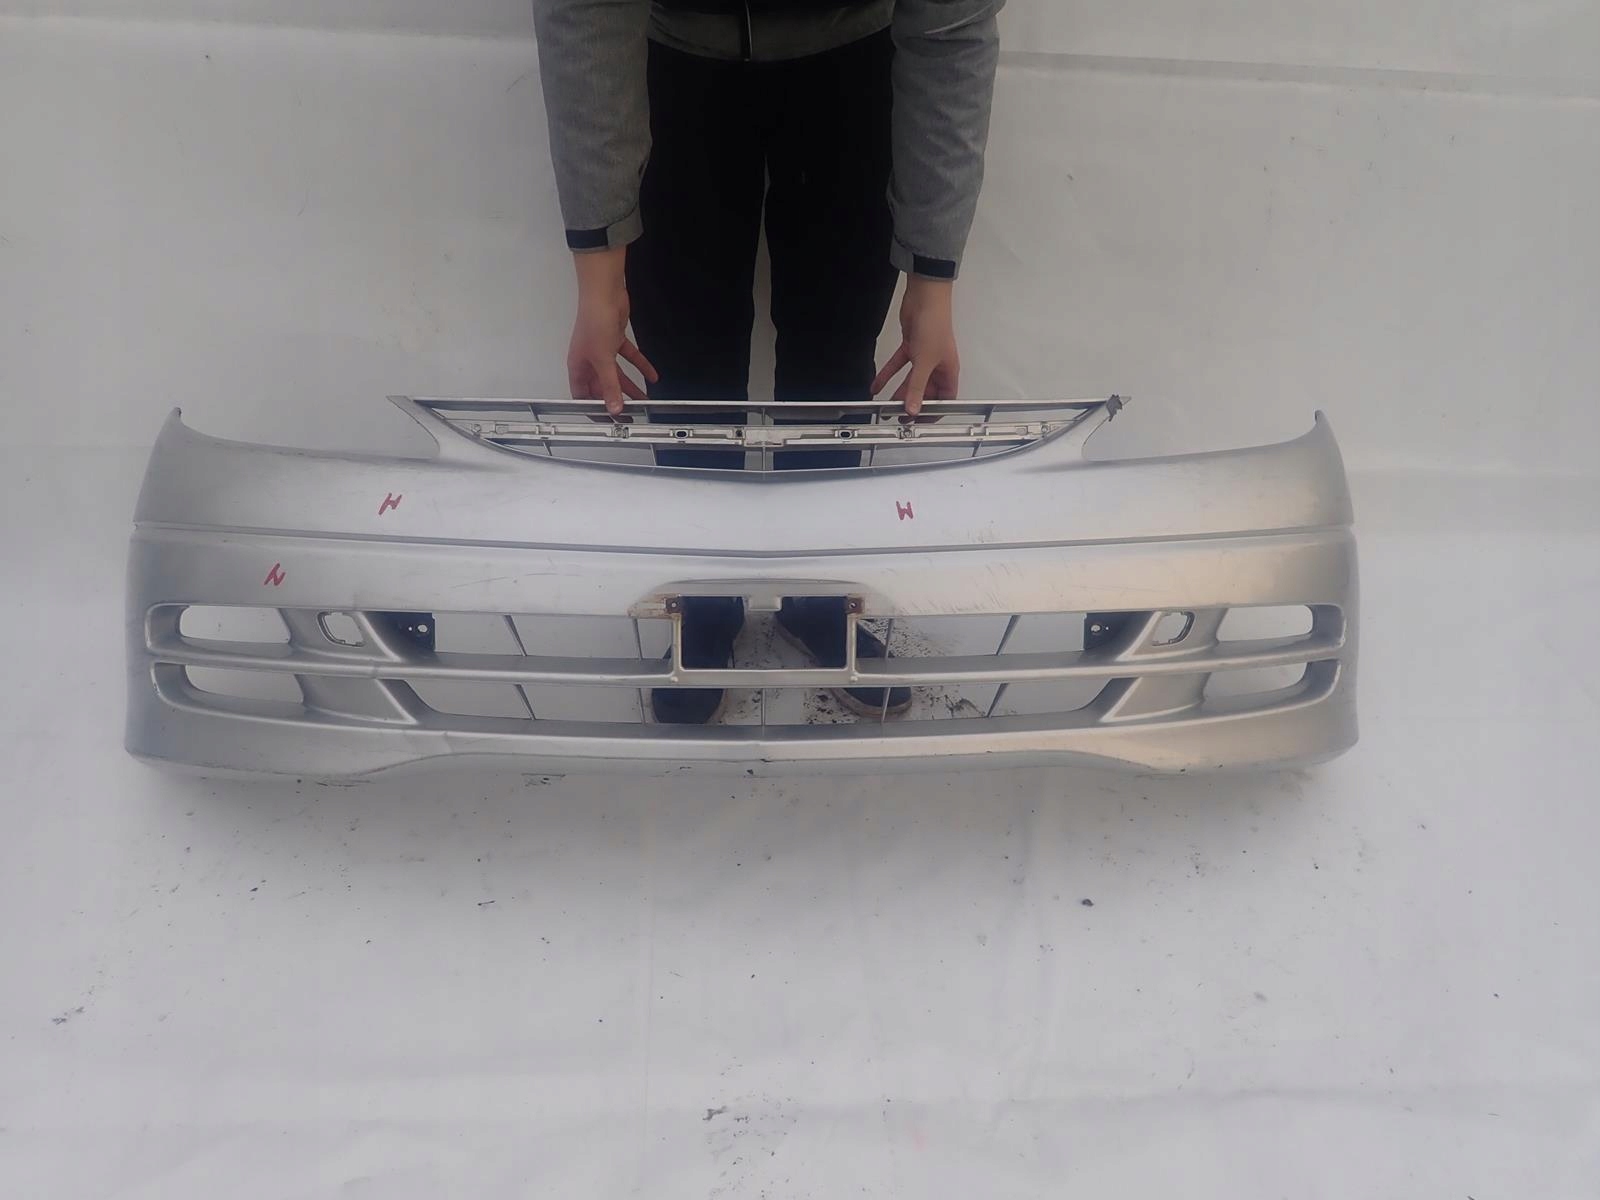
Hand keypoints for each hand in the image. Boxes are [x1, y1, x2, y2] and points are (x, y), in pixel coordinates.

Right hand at [566, 246, 657, 414]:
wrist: (604, 293)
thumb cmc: (594, 322)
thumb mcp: (603, 360)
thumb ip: (610, 386)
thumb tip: (614, 408)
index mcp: (578, 367)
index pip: (582, 396)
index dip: (593, 410)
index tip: (607, 423)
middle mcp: (589, 361)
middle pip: (602, 387)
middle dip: (616, 401)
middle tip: (630, 416)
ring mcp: (602, 351)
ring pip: (617, 375)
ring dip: (631, 388)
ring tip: (645, 401)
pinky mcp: (615, 340)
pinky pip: (629, 358)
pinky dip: (641, 366)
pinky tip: (652, 376)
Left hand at [872, 276, 959, 415]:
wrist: (925, 298)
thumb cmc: (935, 325)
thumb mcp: (925, 362)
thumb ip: (917, 388)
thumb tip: (912, 408)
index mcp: (948, 371)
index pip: (945, 399)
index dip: (935, 412)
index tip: (922, 423)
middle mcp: (937, 366)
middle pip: (925, 391)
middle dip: (913, 404)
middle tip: (900, 418)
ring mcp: (923, 357)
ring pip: (910, 381)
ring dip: (898, 393)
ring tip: (886, 407)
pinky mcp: (910, 348)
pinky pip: (898, 366)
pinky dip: (887, 375)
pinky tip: (876, 386)